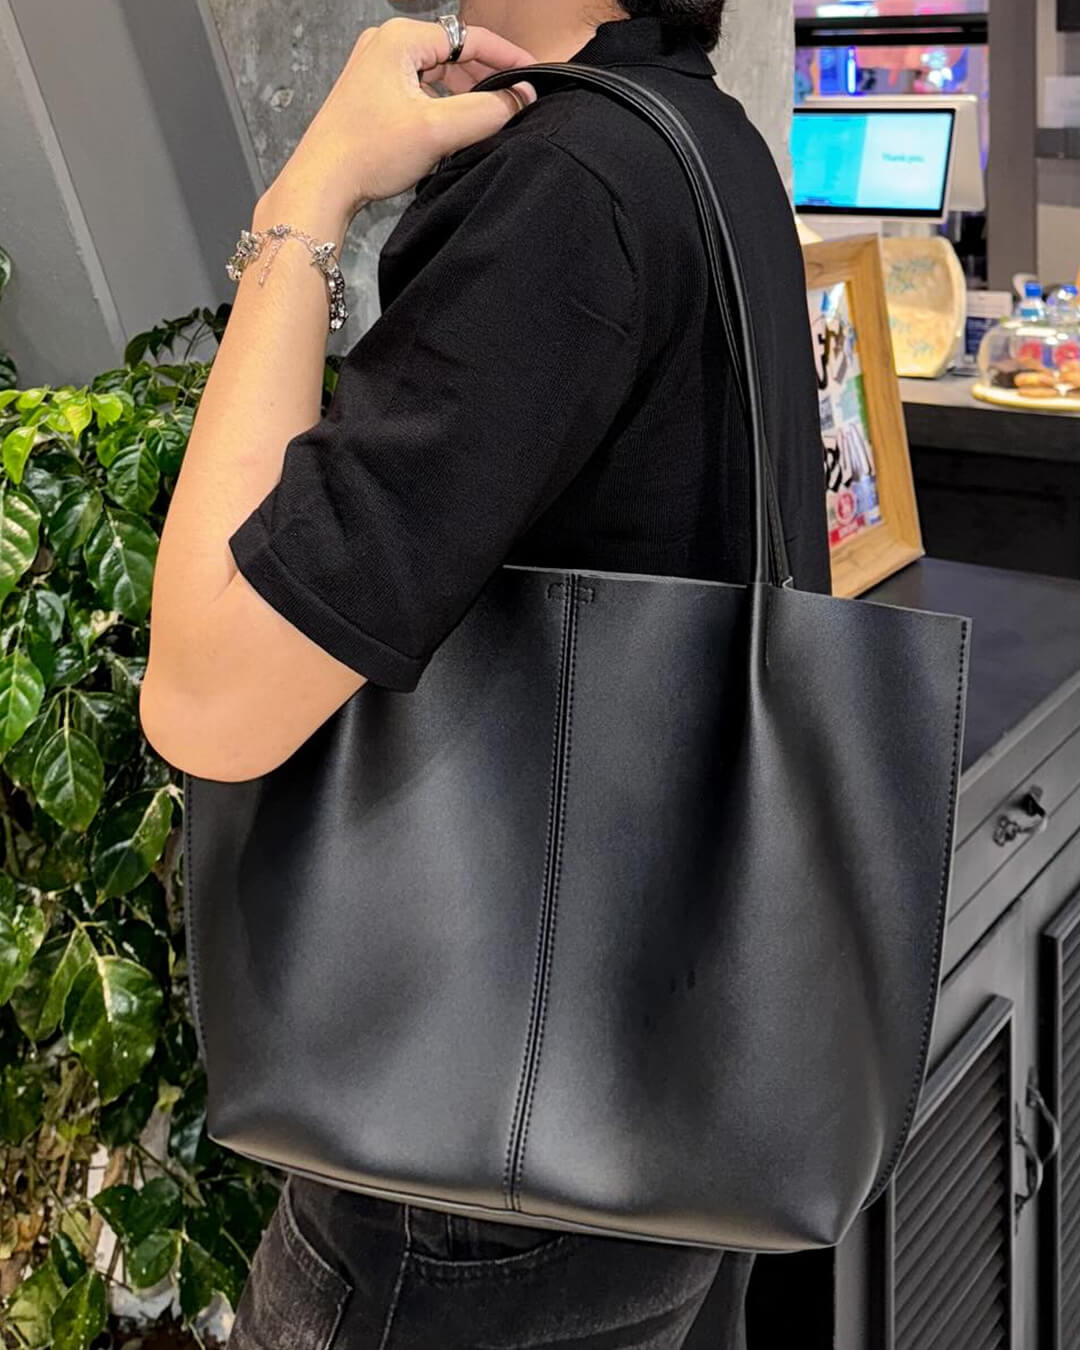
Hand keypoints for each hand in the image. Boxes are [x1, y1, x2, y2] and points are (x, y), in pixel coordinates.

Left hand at [264, 18, 536, 228]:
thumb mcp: (438, 130)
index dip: (508, 58)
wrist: (321, 184)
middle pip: (453, 54)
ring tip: (484, 121)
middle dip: (484, 79)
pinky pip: (418, 91)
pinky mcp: (371, 93)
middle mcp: (386, 44)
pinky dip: (440, 106)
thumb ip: (488, 110)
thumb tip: (523, 97)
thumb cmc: (368, 153)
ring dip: (462, 96)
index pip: (471, 37)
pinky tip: (450, 131)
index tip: (533, 78)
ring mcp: (375, 68)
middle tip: (512, 106)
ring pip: (436, 74)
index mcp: (401, 38)